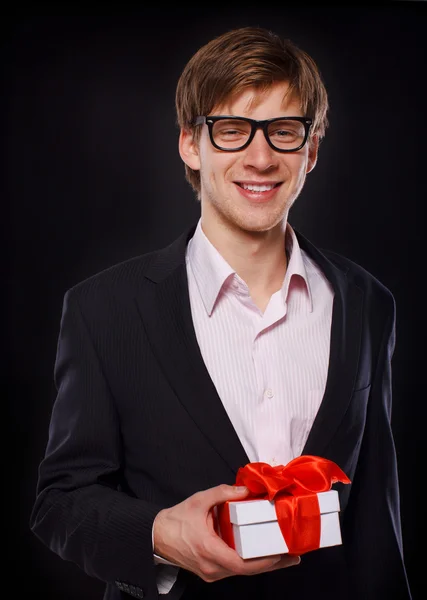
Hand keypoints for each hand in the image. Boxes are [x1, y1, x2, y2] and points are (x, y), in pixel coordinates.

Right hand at [152, 483, 300, 581]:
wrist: (156, 537)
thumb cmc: (175, 521)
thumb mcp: (199, 501)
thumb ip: (222, 493)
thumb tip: (245, 490)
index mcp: (209, 551)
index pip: (241, 564)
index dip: (263, 562)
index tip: (280, 556)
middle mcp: (212, 568)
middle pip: (247, 571)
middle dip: (271, 564)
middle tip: (292, 557)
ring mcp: (211, 572)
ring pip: (242, 571)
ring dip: (262, 565)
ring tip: (282, 556)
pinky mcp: (210, 571)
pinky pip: (234, 569)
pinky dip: (249, 563)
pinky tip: (260, 555)